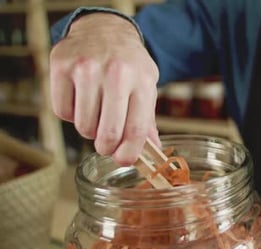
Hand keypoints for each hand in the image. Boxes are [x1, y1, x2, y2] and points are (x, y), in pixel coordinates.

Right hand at [49, 13, 160, 165]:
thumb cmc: (128, 63)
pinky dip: (70, 114)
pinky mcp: (61, 67)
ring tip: (96, 112)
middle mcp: (115, 74)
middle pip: (107, 133)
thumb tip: (153, 151)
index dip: (129, 153)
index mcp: (141, 81)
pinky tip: (80, 99)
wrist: (104, 30)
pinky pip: (62, 112)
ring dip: (89, 129)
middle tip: (107, 144)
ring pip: (83, 126)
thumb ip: (147, 119)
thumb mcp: (146, 85)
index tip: (124, 160)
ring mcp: (86, 69)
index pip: (135, 130)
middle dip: (107, 147)